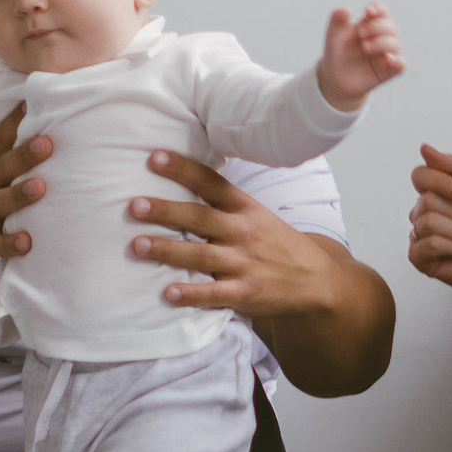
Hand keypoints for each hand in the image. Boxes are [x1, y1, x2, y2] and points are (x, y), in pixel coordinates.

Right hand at [0, 106, 50, 292]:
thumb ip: (1, 164)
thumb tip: (34, 136)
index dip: (14, 123)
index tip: (33, 102)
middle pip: (1, 169)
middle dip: (24, 155)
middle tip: (47, 141)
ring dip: (18, 195)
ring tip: (40, 186)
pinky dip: (11, 244)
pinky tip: (28, 242)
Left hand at [124, 151, 341, 318]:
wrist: (317, 282)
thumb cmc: (279, 245)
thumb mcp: (259, 216)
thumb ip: (225, 205)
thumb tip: (182, 182)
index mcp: (245, 209)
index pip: (211, 183)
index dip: (183, 169)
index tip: (154, 157)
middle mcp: (244, 232)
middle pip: (200, 218)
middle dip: (166, 211)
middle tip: (134, 206)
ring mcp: (245, 264)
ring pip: (200, 255)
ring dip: (168, 250)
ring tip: (137, 246)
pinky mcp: (246, 293)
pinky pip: (215, 293)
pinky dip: (191, 294)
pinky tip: (168, 293)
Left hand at [316, 3, 405, 110]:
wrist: (333, 79)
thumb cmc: (336, 54)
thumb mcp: (333, 35)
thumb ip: (336, 20)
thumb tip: (347, 9)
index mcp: (369, 25)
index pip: (382, 12)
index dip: (379, 9)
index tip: (368, 10)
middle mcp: (381, 38)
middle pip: (391, 26)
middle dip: (377, 27)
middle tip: (360, 33)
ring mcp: (386, 54)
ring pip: (396, 44)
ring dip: (382, 43)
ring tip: (365, 47)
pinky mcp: (389, 71)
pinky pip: (401, 65)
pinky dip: (397, 60)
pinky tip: (386, 58)